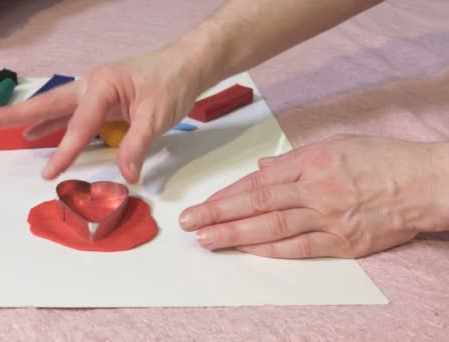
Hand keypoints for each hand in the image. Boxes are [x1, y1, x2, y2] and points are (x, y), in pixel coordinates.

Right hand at [0, 48, 204, 182]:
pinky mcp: (101, 100)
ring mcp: (94, 91)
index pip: (79, 124)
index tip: (49, 173)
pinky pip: (71, 114)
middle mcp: (92, 85)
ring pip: (56, 108)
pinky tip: (38, 133)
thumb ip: (137, 145)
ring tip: (0, 127)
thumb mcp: (157, 116)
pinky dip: (53, 124)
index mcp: (102, 85)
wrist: (186, 66)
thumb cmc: (172, 84)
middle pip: (49, 103)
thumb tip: (126, 176)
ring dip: (30, 118)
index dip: (64, 150)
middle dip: (16, 114)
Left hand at [179, 135, 448, 257]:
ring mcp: (328, 217)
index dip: (226, 194)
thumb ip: (293, 159)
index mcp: (310, 162)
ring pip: (272, 227)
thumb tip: (261, 169)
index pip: (257, 181)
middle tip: (189, 223)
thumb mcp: (335, 145)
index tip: (203, 203)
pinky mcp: (343, 241)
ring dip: (236, 234)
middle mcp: (315, 189)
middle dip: (218, 214)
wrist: (424, 183)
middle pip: (257, 203)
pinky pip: (301, 247)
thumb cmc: (380, 159)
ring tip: (207, 240)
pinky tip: (248, 252)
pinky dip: (272, 250)